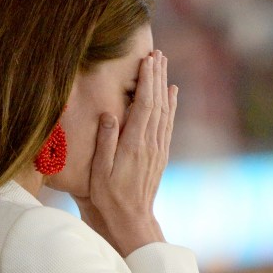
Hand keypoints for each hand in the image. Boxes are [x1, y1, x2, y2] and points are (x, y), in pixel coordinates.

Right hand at [75, 50, 177, 255]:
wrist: (132, 219)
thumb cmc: (109, 196)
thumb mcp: (100, 171)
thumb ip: (106, 142)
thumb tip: (111, 114)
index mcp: (134, 144)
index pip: (144, 105)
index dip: (147, 81)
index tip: (147, 60)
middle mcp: (150, 143)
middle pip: (158, 102)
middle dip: (157, 76)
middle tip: (157, 52)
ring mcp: (158, 149)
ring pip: (165, 110)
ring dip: (164, 85)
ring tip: (163, 65)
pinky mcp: (160, 154)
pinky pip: (168, 123)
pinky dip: (171, 105)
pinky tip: (172, 93)